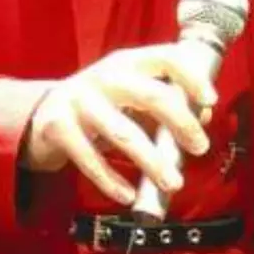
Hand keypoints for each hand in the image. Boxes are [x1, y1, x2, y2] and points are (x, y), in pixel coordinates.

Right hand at [19, 43, 213, 206]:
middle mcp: (105, 77)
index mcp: (129, 62)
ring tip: (173, 183)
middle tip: (200, 148)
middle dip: (180, 123)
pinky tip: (128, 195)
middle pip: (150, 95)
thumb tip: (204, 115)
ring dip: (152, 161)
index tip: (211, 100)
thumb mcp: (134, 98)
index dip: (191, 76)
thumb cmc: (103, 105)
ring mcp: (79, 100)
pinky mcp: (57, 127)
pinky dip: (111, 180)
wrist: (42, 113)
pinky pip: (90, 158)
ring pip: (123, 133)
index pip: (166, 58)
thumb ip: (169, 103)